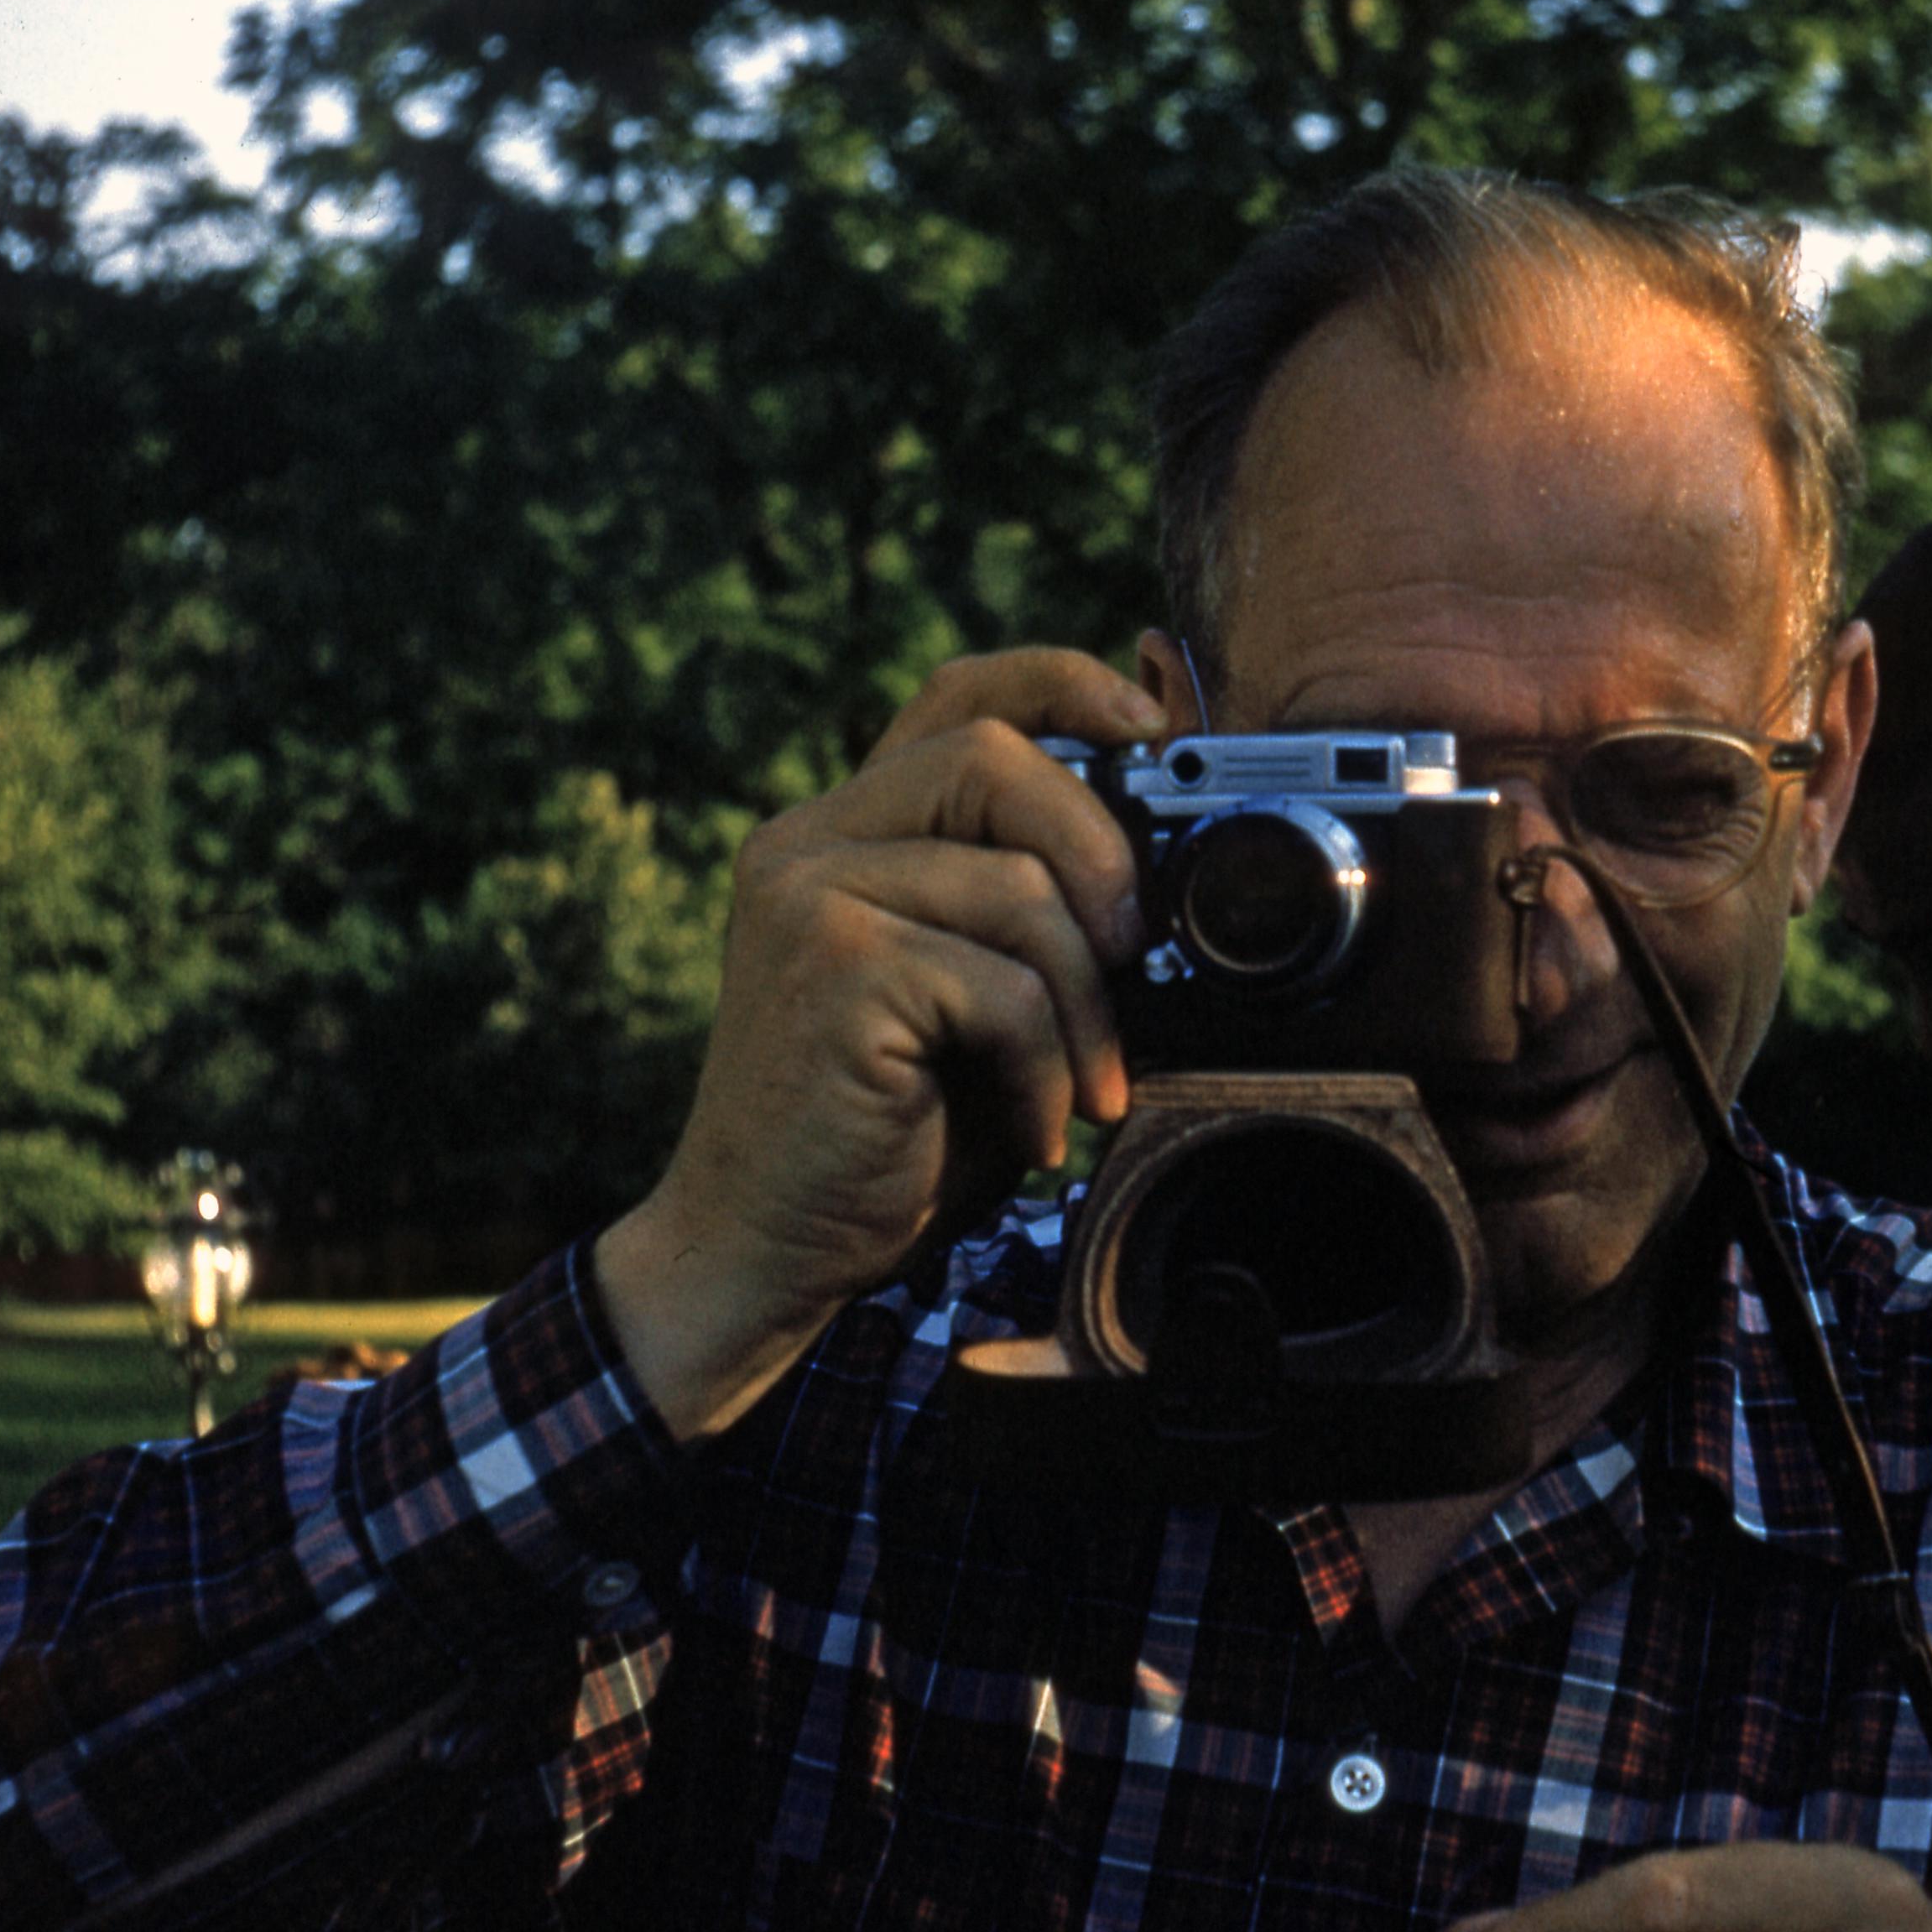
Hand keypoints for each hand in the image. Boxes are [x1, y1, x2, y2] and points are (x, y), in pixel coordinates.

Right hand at [597, 648, 1165, 1438]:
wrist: (769, 1247)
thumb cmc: (891, 1129)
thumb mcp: (982, 995)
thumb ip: (1038, 903)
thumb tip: (1163, 825)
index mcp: (847, 830)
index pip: (959, 695)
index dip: (1064, 684)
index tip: (1152, 726)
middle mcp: (811, 840)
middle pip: (998, 756)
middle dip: (1101, 853)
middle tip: (1137, 959)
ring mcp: (810, 897)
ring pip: (1020, 886)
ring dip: (1085, 1005)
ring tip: (1078, 1086)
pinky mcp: (832, 969)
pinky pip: (1003, 986)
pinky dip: (1045, 1070)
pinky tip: (1030, 1130)